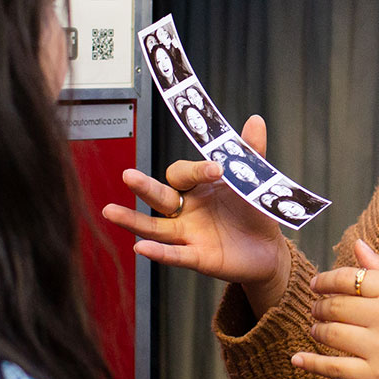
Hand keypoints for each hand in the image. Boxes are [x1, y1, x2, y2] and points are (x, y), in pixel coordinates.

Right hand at [102, 114, 290, 310]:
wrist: (268, 249)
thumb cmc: (252, 211)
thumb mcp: (253, 181)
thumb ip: (250, 152)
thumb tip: (255, 121)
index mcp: (196, 187)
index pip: (183, 173)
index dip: (196, 170)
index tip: (216, 168)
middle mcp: (186, 210)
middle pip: (159, 197)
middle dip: (143, 186)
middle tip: (127, 175)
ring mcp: (188, 234)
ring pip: (155, 227)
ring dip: (132, 220)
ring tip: (110, 211)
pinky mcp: (197, 257)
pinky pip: (174, 255)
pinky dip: (158, 252)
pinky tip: (141, 248)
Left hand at [294, 240, 378, 378]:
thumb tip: (355, 244)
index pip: (348, 278)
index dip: (325, 280)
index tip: (316, 284)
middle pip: (335, 306)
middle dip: (320, 307)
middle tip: (316, 309)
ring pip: (331, 334)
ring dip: (317, 330)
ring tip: (317, 329)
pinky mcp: (377, 377)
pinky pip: (334, 368)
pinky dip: (311, 363)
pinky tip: (297, 359)